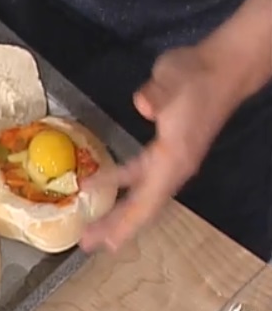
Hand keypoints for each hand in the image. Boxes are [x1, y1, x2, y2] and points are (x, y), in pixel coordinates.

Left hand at [80, 46, 238, 251]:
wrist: (222, 66)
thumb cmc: (197, 75)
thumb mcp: (174, 80)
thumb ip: (157, 94)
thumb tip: (144, 104)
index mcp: (174, 159)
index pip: (147, 201)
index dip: (126, 223)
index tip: (106, 243)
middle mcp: (174, 166)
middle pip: (143, 207)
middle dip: (116, 226)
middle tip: (88, 243)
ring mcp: (171, 159)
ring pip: (140, 194)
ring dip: (117, 210)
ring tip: (94, 227)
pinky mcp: (166, 148)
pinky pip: (139, 175)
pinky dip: (119, 182)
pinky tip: (99, 184)